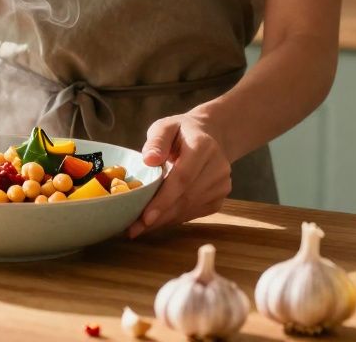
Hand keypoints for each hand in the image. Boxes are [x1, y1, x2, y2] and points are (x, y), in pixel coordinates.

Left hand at [127, 114, 231, 237]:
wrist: (210, 136)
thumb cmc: (181, 132)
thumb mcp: (165, 127)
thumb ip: (157, 140)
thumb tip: (149, 160)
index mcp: (203, 147)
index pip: (183, 178)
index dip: (164, 200)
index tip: (145, 217)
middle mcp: (218, 168)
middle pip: (185, 198)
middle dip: (158, 216)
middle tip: (133, 229)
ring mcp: (221, 185)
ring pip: (189, 209)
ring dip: (163, 221)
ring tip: (139, 227)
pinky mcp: (219, 198)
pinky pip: (193, 213)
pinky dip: (173, 219)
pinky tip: (157, 221)